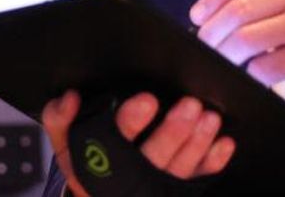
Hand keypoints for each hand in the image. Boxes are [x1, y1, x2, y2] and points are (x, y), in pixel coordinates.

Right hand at [41, 90, 234, 195]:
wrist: (101, 196)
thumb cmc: (88, 162)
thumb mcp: (66, 142)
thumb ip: (60, 118)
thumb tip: (69, 98)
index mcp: (98, 164)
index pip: (112, 141)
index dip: (130, 121)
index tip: (148, 101)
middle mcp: (128, 179)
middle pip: (153, 158)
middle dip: (173, 132)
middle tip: (190, 106)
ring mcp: (154, 189)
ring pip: (179, 170)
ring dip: (197, 144)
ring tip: (209, 118)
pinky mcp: (174, 191)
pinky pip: (197, 180)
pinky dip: (212, 163)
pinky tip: (223, 144)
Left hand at [190, 0, 284, 92]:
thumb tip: (219, 5)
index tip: (198, 14)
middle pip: (237, 9)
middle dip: (212, 30)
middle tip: (205, 41)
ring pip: (245, 38)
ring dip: (225, 52)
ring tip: (221, 57)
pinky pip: (263, 66)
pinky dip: (250, 71)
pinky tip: (251, 71)